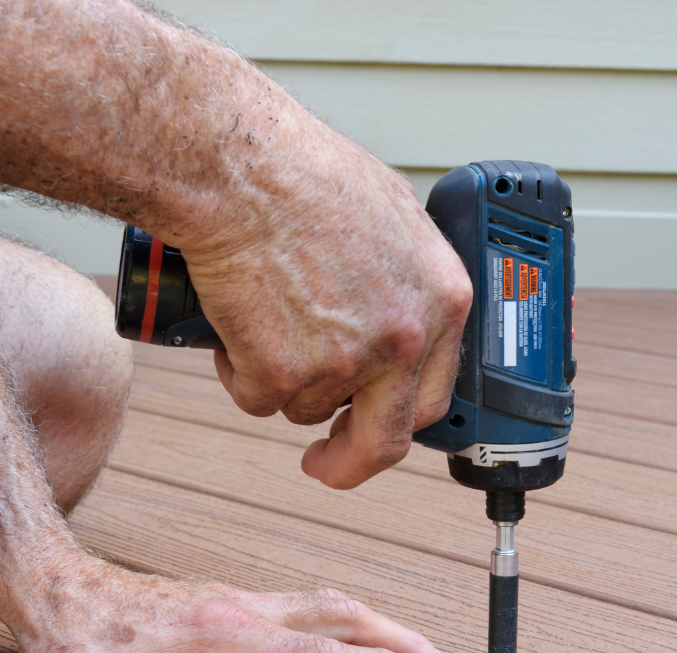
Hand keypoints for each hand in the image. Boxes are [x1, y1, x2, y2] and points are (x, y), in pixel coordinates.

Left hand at [5, 550, 457, 652]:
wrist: (49, 584)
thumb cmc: (68, 643)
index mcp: (222, 633)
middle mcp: (242, 609)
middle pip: (341, 617)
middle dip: (400, 640)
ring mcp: (240, 599)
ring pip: (330, 604)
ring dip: (380, 623)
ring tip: (421, 649)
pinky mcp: (231, 599)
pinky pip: (310, 604)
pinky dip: (349, 619)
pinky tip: (352, 634)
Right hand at [179, 113, 471, 490]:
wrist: (239, 166)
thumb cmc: (303, 174)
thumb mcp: (392, 220)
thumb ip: (405, 282)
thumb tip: (399, 314)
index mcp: (441, 301)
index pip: (434, 394)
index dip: (398, 418)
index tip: (373, 429)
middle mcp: (404, 339)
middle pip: (385, 440)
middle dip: (350, 461)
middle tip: (323, 462)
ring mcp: (347, 362)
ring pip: (307, 408)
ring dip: (280, 381)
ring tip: (260, 312)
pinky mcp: (284, 373)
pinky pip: (257, 399)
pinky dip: (238, 372)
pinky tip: (234, 318)